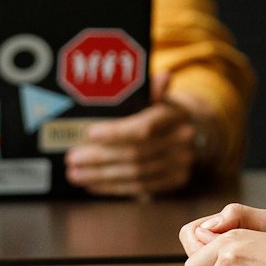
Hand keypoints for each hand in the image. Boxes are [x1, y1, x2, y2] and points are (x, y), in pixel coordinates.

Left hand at [64, 101, 197, 198]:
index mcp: (174, 114)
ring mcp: (181, 162)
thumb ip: (152, 88)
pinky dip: (114, 188)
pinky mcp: (176, 180)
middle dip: (100, 158)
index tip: (89, 134)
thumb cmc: (163, 108)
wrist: (193, 128)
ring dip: (102, 176)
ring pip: (136, 174)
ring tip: (76, 174)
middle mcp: (182, 140)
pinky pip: (141, 187)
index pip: (144, 127)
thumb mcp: (157, 94)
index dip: (116, 132)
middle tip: (72, 158)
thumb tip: (162, 77)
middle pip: (135, 153)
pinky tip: (93, 184)